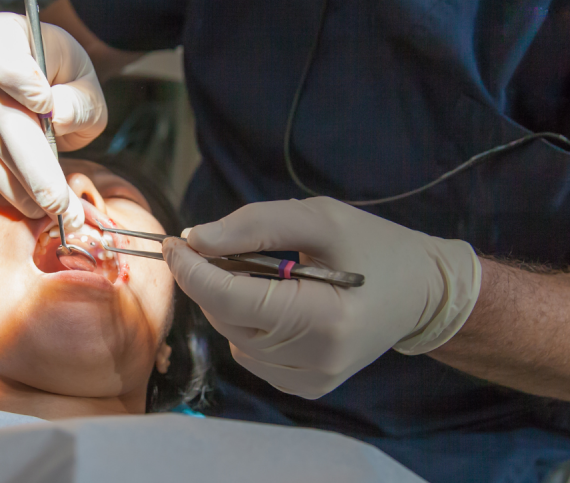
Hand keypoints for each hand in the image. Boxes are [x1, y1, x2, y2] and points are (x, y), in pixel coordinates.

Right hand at [0, 13, 106, 227]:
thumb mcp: (83, 79)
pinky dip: (17, 194)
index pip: (4, 58)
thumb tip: (54, 115)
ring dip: (26, 191)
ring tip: (64, 214)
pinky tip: (44, 209)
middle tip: (61, 204)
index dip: (18, 77)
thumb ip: (76, 99)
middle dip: (34, 169)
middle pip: (4, 121)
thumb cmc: (63, 75)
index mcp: (6, 42)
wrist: (44, 77)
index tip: (43, 100)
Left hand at [163, 197, 480, 398]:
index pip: (233, 299)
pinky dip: (250, 325)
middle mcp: (316, 359)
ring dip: (233, 302)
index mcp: (325, 316)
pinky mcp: (309, 386)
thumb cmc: (374, 245)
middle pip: (228, 318)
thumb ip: (255, 225)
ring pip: (235, 338)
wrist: (421, 290)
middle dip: (215, 280)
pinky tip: (279, 304)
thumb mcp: (320, 217)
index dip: (193, 271)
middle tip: (228, 248)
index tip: (174, 244)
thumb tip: (195, 239)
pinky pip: (252, 355)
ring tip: (269, 275)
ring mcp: (313, 380)